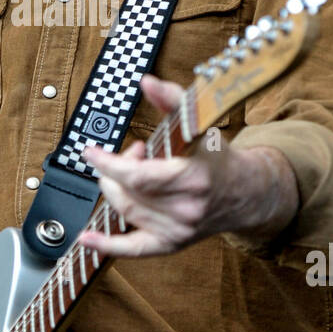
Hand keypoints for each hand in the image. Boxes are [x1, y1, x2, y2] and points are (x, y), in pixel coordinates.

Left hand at [79, 73, 298, 258]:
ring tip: (128, 172)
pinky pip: (134, 249)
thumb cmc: (219, 156)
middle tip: (128, 153)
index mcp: (193, 177)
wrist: (246, 192)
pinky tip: (86, 239)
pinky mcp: (173, 243)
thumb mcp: (201, 122)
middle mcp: (186, 208)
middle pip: (129, 193)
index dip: (109, 164)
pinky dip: (107, 245)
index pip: (139, 177)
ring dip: (115, 189)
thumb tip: (146, 82)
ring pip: (127, 212)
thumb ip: (172, 100)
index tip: (90, 152)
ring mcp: (179, 229)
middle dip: (115, 171)